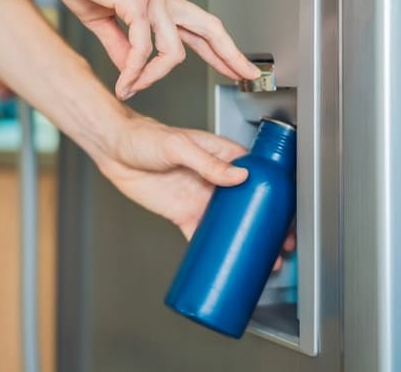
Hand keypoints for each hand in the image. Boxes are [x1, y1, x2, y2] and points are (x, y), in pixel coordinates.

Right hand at [42, 0, 259, 99]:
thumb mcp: (101, 17)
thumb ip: (119, 44)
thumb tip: (130, 69)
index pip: (200, 28)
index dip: (222, 49)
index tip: (238, 66)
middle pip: (210, 29)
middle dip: (230, 55)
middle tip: (246, 76)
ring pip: (173, 51)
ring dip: (153, 77)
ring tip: (132, 88)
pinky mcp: (135, 0)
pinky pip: (142, 47)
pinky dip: (133, 70)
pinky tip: (124, 81)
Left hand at [91, 112, 290, 269]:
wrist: (114, 150)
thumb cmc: (145, 137)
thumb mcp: (179, 146)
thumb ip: (208, 162)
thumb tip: (239, 176)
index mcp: (221, 155)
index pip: (257, 174)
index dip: (274, 193)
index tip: (286, 211)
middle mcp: (215, 178)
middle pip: (249, 203)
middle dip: (267, 224)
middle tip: (281, 244)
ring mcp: (200, 197)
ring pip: (231, 223)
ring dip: (247, 240)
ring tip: (264, 260)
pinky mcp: (183, 214)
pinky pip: (203, 235)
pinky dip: (216, 249)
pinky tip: (228, 263)